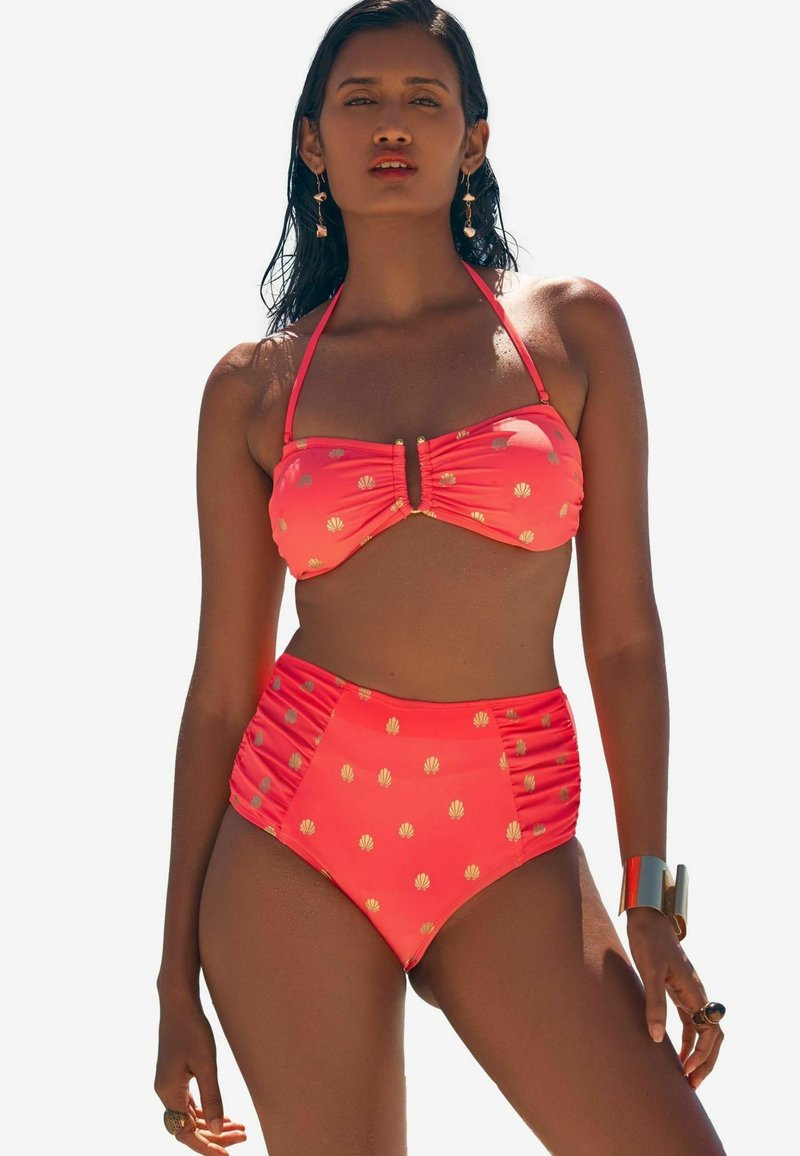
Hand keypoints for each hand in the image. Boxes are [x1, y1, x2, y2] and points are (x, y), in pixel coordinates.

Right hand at [154, 991, 247, 1150]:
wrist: (178, 1001)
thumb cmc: (192, 1028)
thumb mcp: (206, 1063)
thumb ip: (212, 1097)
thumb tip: (215, 1130)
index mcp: (169, 1093)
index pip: (186, 1133)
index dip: (206, 1147)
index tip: (226, 1155)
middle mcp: (166, 1093)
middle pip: (189, 1127)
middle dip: (215, 1136)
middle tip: (243, 1136)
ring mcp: (170, 1084)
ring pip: (192, 1116)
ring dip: (214, 1124)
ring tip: (240, 1128)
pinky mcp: (176, 1076)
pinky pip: (191, 1103)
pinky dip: (208, 1111)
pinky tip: (224, 1115)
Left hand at [626, 906, 724, 1090]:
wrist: (647, 918)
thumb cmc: (649, 941)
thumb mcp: (649, 972)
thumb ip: (654, 1003)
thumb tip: (658, 1038)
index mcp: (695, 991)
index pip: (710, 1032)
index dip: (702, 1055)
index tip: (687, 1072)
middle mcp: (696, 994)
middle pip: (712, 1035)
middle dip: (706, 1061)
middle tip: (691, 1084)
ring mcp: (688, 992)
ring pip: (702, 1030)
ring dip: (697, 1053)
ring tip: (685, 1075)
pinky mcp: (676, 989)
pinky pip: (689, 1020)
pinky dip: (687, 1039)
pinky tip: (674, 1050)